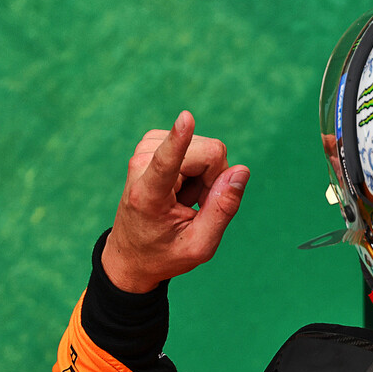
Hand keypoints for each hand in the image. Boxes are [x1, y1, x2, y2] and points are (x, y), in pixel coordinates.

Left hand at [101, 111, 249, 292]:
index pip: (166, 162)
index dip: (179, 139)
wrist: (131, 253)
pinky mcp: (151, 142)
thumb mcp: (200, 246)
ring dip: (203, 176)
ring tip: (182, 201)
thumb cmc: (165, 253)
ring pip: (206, 147)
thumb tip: (241, 170)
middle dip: (214, 179)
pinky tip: (180, 188)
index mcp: (148, 196)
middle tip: (194, 207)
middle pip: (208, 152)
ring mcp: (144, 149)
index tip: (186, 118)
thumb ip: (223, 209)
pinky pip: (197, 145)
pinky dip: (196, 168)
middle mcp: (141, 166)